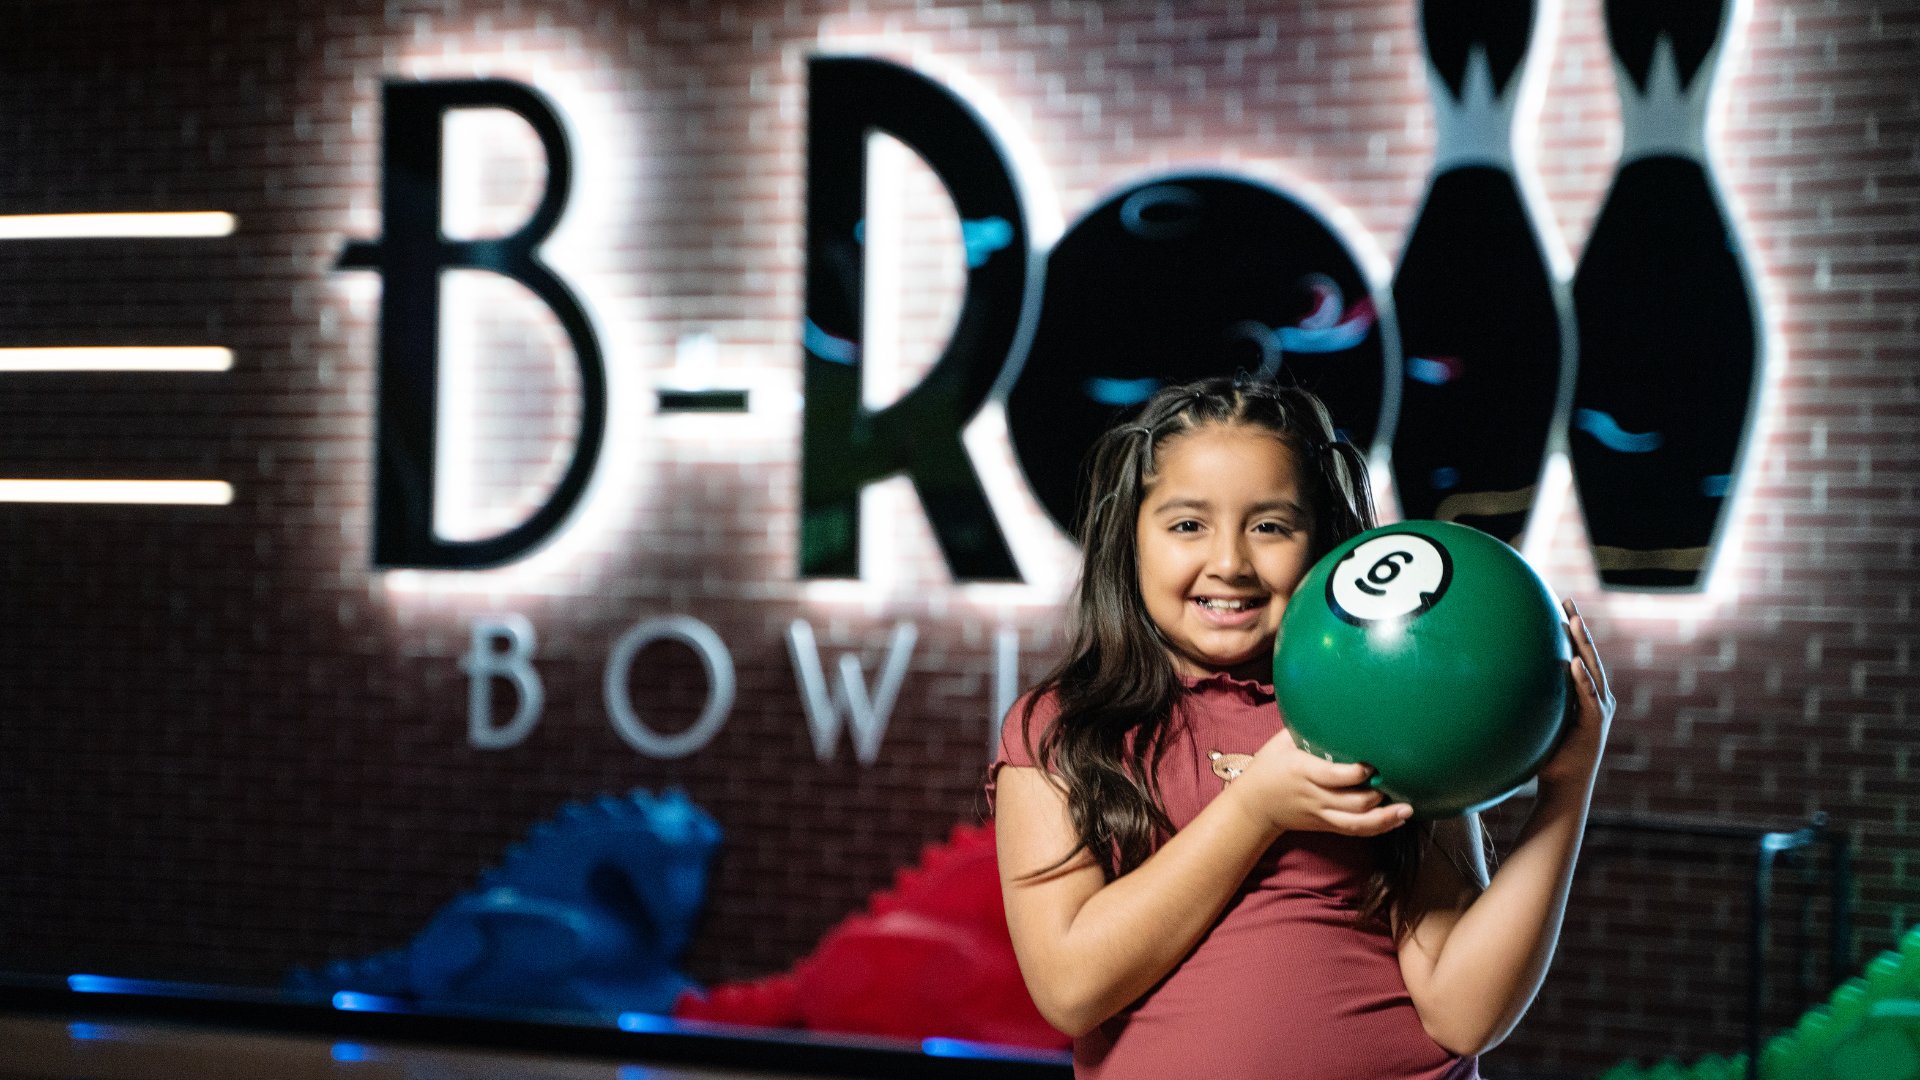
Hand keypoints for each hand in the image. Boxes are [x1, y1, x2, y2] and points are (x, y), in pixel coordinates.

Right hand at [1226, 724, 1413, 838]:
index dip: (1355, 773)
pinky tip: (1395, 819)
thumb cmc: (1269, 766)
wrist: (1254, 805)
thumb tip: (1332, 703)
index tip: (1371, 764)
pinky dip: (1376, 827)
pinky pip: (1353, 830)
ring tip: (1407, 810)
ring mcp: (1320, 813)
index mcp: (1302, 771)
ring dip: (1383, 818)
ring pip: (1356, 822)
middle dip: (1378, 795)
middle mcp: (1314, 795)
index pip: (1333, 776)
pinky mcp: (1325, 825)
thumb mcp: (1281, 742)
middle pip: (1351, 802)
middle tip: (1398, 781)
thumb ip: (1305, 728)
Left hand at [1535, 597, 1615, 795]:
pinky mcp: (1595, 723)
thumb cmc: (1548, 755)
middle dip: (1578, 626)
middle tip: (1567, 600)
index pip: (1579, 654)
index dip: (1572, 631)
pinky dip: (1582, 678)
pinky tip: (1574, 662)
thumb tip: (1501, 683)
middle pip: (1588, 654)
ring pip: (1591, 669)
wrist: (1564, 786)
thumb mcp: (1538, 720)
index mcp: (1585, 694)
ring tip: (1573, 620)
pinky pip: (1588, 696)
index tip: (1560, 605)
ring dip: (1583, 644)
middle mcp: (1596, 697)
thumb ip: (1531, 701)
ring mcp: (1598, 709)